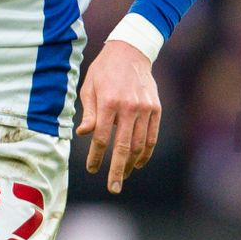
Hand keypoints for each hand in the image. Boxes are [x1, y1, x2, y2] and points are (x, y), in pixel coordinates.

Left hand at [76, 40, 161, 192]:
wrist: (131, 51)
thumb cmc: (104, 71)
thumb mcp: (89, 88)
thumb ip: (89, 113)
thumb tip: (84, 134)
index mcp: (109, 103)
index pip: (102, 138)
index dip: (96, 157)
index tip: (92, 169)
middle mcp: (129, 107)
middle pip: (124, 147)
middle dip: (117, 170)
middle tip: (113, 188)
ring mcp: (145, 109)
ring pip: (140, 145)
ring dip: (131, 164)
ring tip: (123, 175)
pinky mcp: (156, 109)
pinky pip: (152, 136)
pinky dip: (146, 152)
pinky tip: (138, 162)